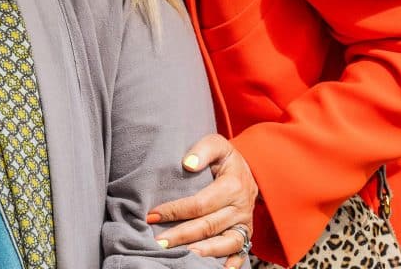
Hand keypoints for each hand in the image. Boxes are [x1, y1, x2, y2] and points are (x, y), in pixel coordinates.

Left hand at [147, 134, 257, 268]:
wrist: (247, 169)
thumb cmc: (225, 157)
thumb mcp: (217, 144)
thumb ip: (203, 149)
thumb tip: (188, 163)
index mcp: (233, 185)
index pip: (200, 203)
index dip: (175, 210)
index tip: (153, 215)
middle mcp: (241, 207)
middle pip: (209, 226)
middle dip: (182, 235)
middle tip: (159, 242)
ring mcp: (244, 223)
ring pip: (225, 243)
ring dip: (204, 252)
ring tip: (183, 257)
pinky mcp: (246, 234)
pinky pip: (241, 252)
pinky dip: (231, 263)